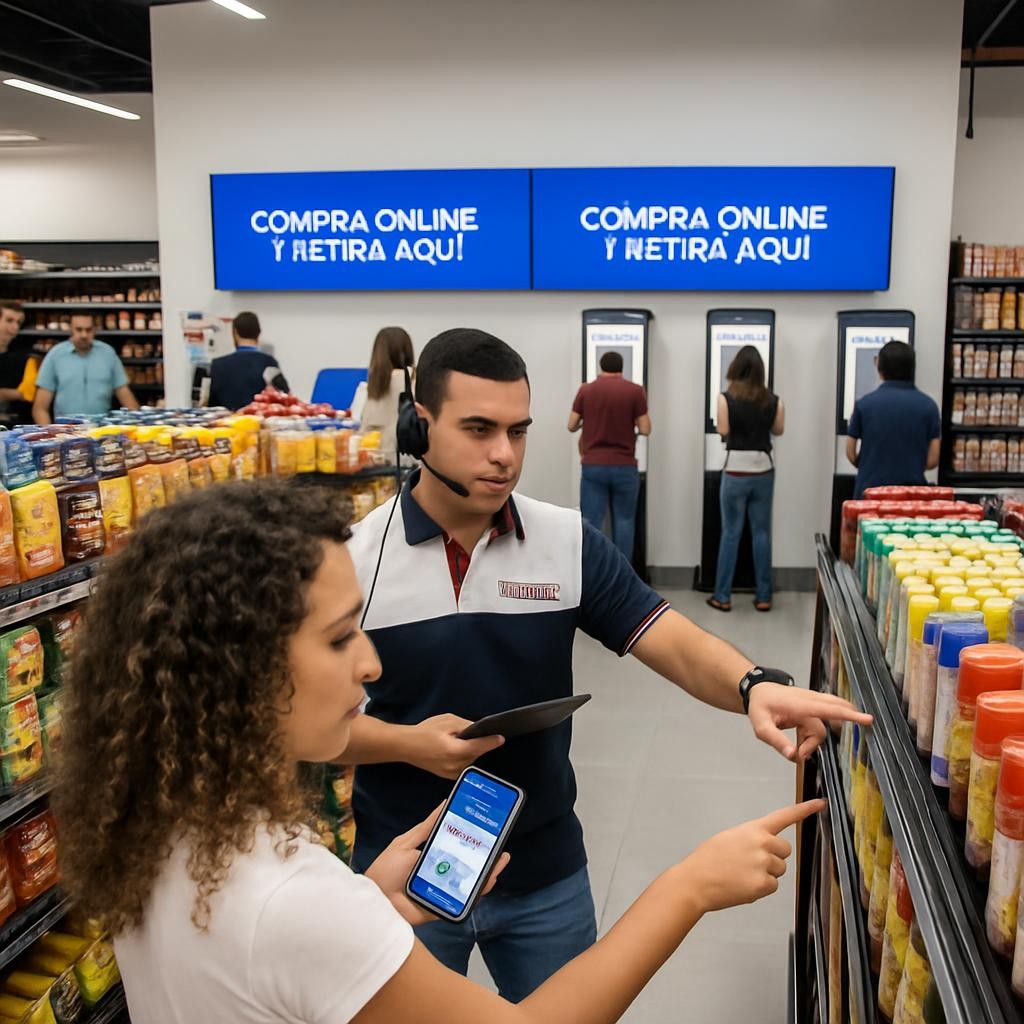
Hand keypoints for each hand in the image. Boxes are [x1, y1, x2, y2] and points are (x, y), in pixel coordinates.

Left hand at [365, 804, 510, 925]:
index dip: (473, 842)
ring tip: (501, 861)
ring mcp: (445, 891)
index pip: (458, 850)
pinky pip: (465, 901)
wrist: (375, 898)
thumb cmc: (386, 870)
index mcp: (434, 859)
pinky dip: (479, 891)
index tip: (487, 831)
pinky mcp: (444, 907)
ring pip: (472, 883)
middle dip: (488, 858)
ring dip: (489, 873)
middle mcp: (442, 875)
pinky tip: (489, 879)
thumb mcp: (407, 842)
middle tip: (502, 848)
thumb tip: (444, 804)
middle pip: (470, 867)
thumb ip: (426, 827)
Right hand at [408, 714, 504, 779]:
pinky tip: (461, 749)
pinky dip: (466, 757)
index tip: (501, 737)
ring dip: (473, 752)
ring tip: (467, 742)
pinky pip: (464, 766)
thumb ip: (466, 726)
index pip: (479, 747)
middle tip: (484, 734)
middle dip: (481, 745)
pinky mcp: (449, 776)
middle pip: (477, 754)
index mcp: (455, 751)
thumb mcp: (448, 721)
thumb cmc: (425, 731)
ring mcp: (451, 774)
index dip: (492, 741)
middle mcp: (455, 766)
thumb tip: (480, 730)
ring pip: (471, 761)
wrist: (406, 746)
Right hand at [678, 799, 825, 912]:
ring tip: (743, 874)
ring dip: (766, 874)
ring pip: (780, 870)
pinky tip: (743, 885)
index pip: (784, 816)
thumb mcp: (730, 838)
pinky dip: (760, 888)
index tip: (821, 803)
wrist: (695, 880)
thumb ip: (752, 839)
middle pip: (785, 850)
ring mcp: (764, 864)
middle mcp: (762, 844)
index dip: (805, 810)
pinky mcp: (763, 885)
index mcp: (754, 829)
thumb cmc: (709, 859)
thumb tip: (765, 849)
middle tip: (752, 862)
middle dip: (774, 857)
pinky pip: (773, 886)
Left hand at [747, 684, 872, 762]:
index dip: (848, 715)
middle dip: (830, 731)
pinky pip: (821, 724)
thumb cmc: (760, 707)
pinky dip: (812, 736)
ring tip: (797, 746)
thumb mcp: (761, 727)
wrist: (759, 691)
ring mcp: (813, 702)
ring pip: (824, 726)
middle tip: (809, 745)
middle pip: (833, 715)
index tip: (868, 719)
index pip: (828, 709)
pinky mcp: (813, 706)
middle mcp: (810, 701)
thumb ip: (777, 741)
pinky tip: (800, 740)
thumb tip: (794, 756)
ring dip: (812, 740)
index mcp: (799, 705)